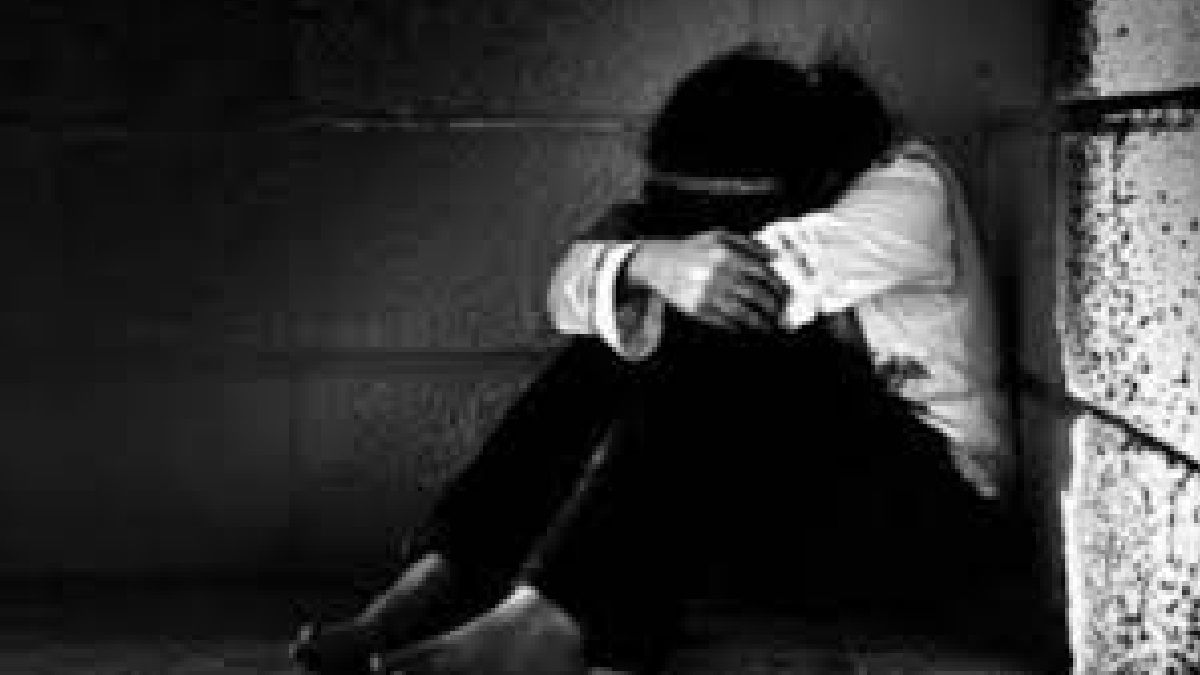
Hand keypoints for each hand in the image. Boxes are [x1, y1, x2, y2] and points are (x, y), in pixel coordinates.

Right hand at [624, 230, 787, 330]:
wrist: (659, 263)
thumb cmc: (694, 249)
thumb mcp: (719, 237)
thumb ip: (748, 244)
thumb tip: (774, 257)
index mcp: (728, 255)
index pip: (763, 273)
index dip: (779, 286)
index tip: (786, 295)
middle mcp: (719, 274)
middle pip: (757, 295)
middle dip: (773, 306)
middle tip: (780, 313)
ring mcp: (708, 294)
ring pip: (743, 313)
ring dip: (760, 323)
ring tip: (768, 326)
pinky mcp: (697, 309)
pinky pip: (724, 323)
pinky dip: (738, 327)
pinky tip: (744, 327)